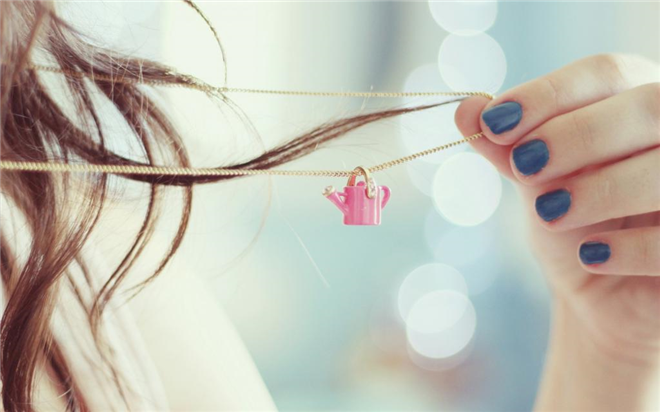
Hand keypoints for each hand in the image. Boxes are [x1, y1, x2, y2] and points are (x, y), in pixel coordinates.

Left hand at [455, 54, 659, 407]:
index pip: (606, 73)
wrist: (605, 295)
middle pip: (648, 105)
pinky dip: (630, 246)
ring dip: (602, 188)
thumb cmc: (576, 226)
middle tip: (524, 165)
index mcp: (635, 103)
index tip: (495, 122)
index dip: (549, 93)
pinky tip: (590, 255)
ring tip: (549, 211)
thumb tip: (464, 109)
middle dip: (579, 134)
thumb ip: (509, 149)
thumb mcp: (538, 184)